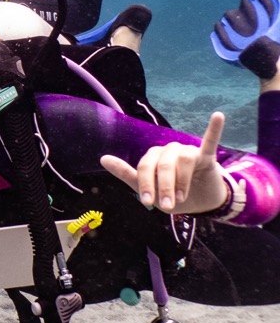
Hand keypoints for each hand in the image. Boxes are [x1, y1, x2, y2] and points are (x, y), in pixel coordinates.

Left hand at [100, 112, 229, 213]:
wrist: (199, 203)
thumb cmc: (171, 193)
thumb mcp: (147, 188)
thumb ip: (126, 173)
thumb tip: (103, 158)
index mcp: (153, 156)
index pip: (145, 167)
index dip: (145, 185)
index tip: (148, 203)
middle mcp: (169, 150)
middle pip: (163, 164)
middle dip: (163, 187)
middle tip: (166, 206)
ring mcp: (188, 151)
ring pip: (183, 159)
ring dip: (181, 181)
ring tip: (181, 198)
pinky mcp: (207, 157)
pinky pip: (210, 141)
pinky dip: (213, 129)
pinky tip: (218, 116)